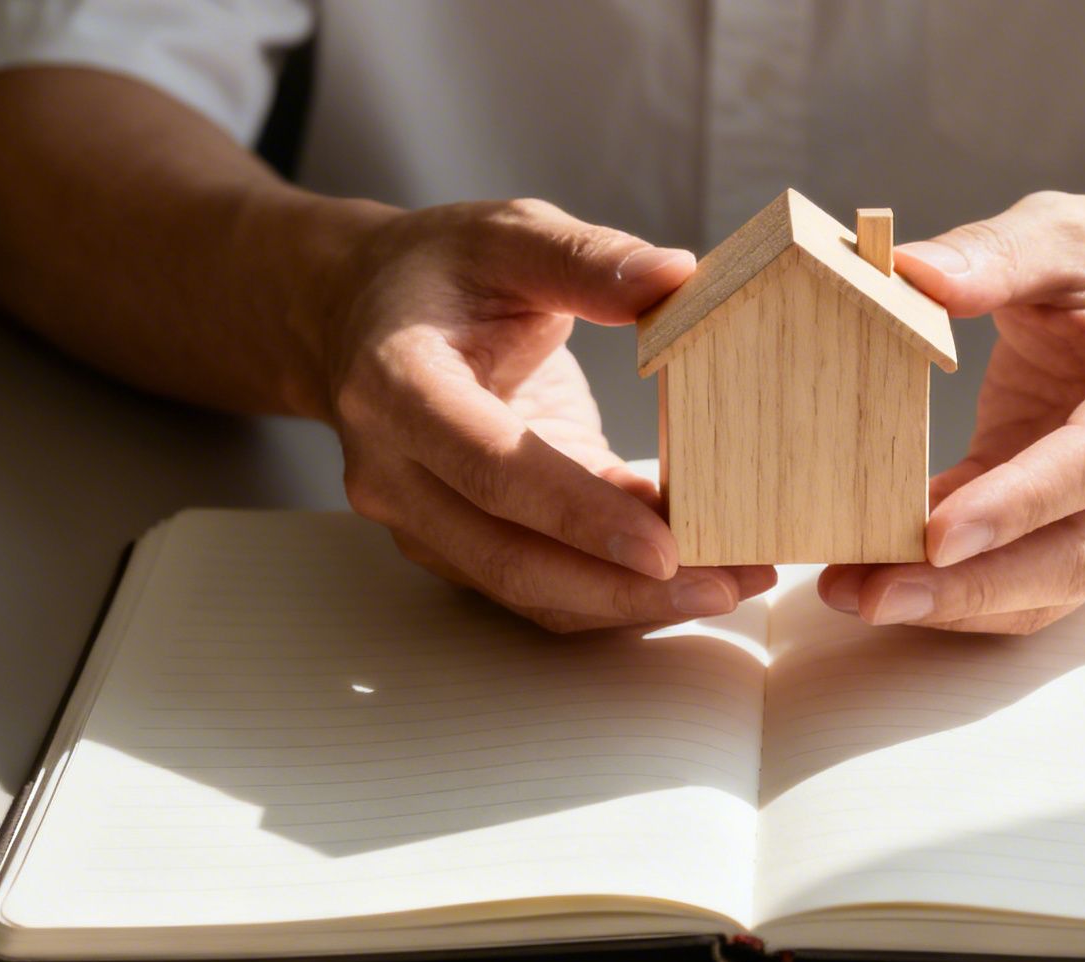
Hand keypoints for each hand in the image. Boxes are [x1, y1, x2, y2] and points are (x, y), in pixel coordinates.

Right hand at [318, 198, 775, 630]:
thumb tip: (678, 277)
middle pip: (509, 558)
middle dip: (621, 587)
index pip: (491, 468)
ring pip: (525, 590)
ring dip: (628, 603)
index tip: (664, 547)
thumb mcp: (506, 236)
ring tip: (728, 583)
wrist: (356, 315)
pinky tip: (687, 575)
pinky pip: (536, 587)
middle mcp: (393, 471)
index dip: (577, 514)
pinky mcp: (454, 545)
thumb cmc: (437, 272)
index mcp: (397, 386)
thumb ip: (586, 259)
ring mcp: (417, 520)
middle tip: (725, 583)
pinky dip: (611, 592)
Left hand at [817, 192, 1084, 633]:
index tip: (936, 539)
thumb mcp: (1066, 231)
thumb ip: (994, 253)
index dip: (1019, 504)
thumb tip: (909, 275)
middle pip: (1080, 553)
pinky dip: (964, 591)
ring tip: (861, 595)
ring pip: (1059, 587)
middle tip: (874, 595)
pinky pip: (1036, 582)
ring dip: (960, 605)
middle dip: (974, 586)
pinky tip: (889, 580)